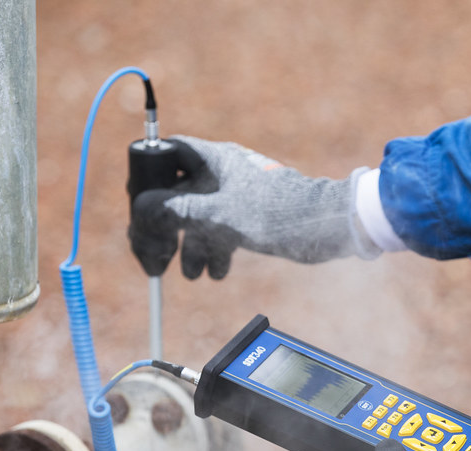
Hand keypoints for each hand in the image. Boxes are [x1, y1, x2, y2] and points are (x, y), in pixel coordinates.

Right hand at [128, 136, 374, 278]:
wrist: (329, 227)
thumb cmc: (278, 214)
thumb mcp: (219, 215)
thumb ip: (176, 211)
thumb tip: (141, 210)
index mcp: (213, 159)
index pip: (164, 156)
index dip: (147, 181)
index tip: (140, 211)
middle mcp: (221, 172)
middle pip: (176, 194)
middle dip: (163, 228)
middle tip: (155, 261)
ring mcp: (236, 194)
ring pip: (198, 218)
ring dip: (189, 247)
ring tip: (192, 275)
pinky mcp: (250, 215)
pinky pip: (220, 230)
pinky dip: (213, 250)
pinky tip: (215, 274)